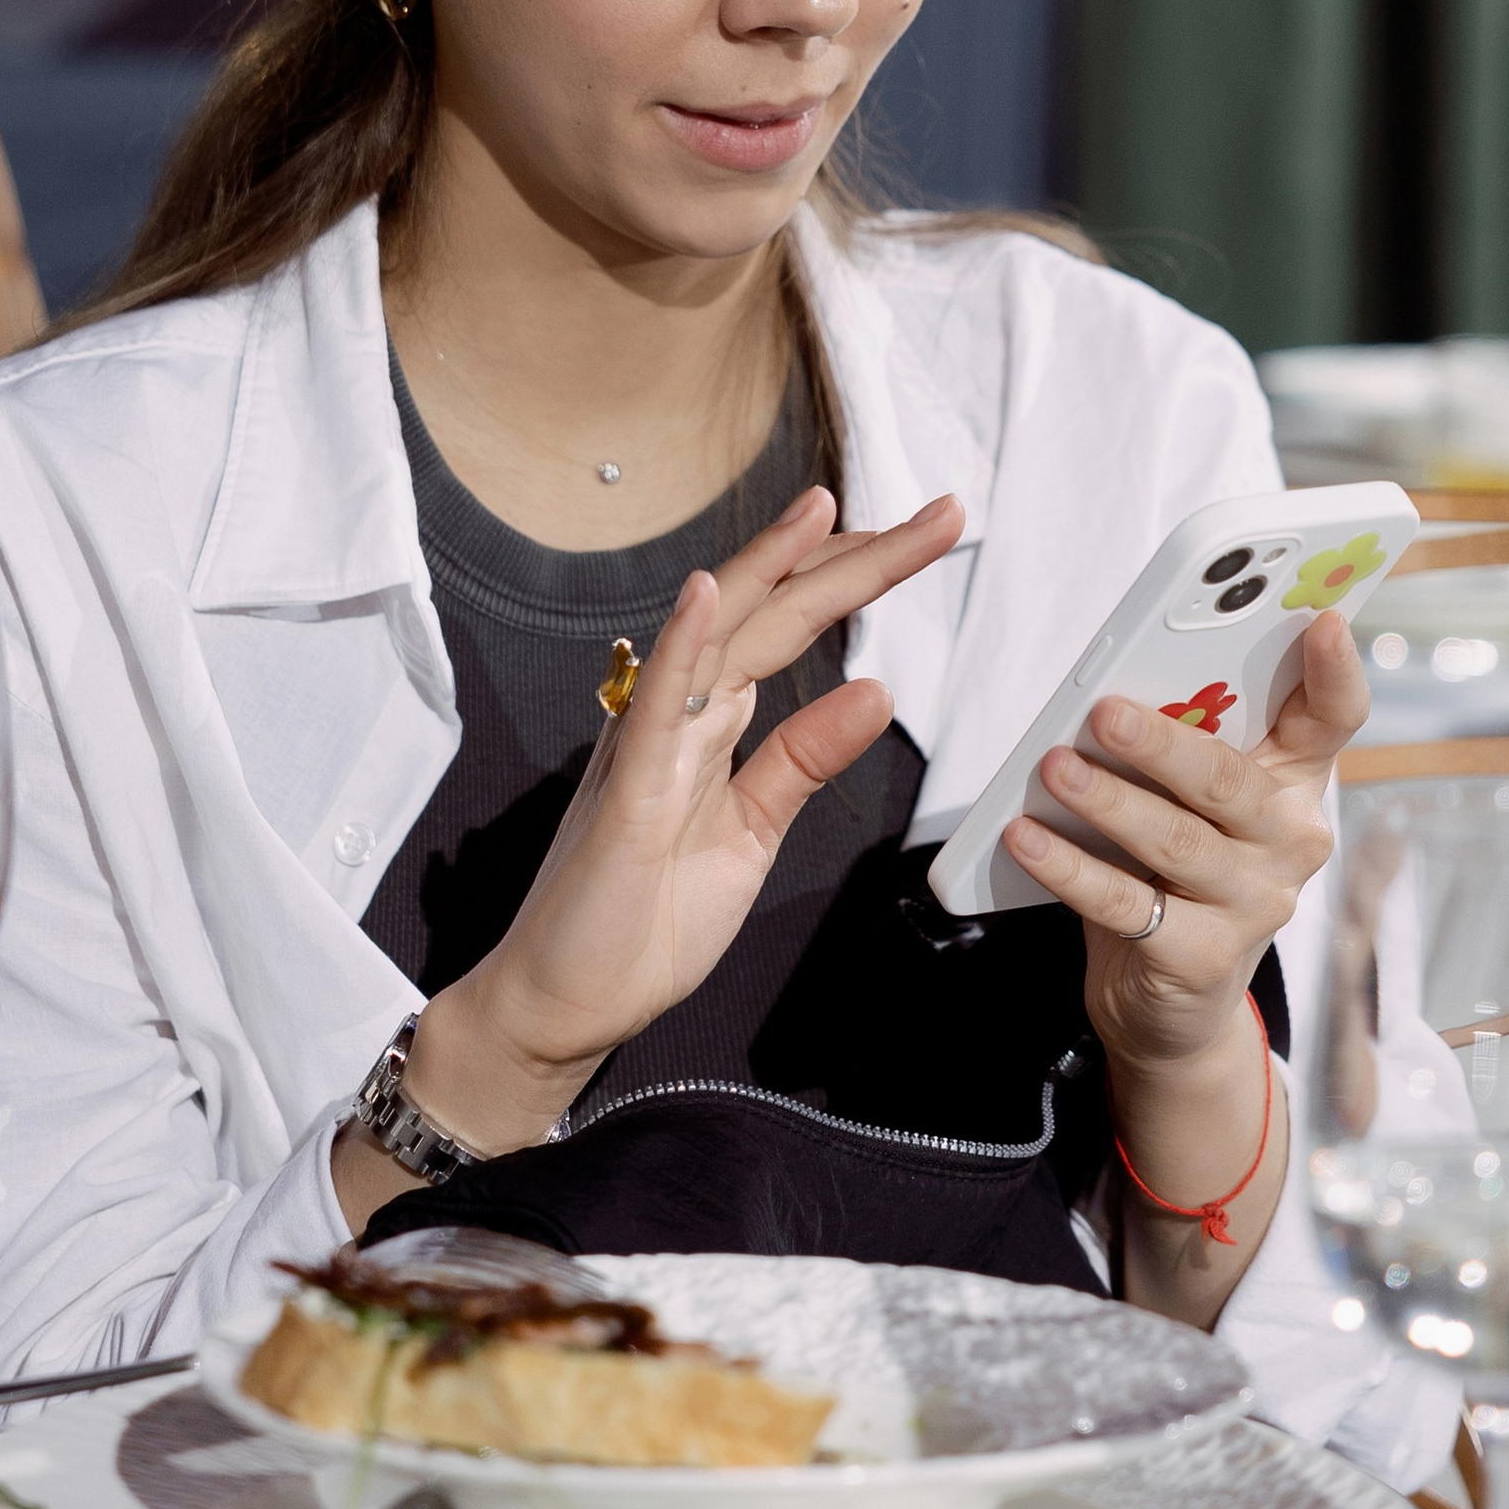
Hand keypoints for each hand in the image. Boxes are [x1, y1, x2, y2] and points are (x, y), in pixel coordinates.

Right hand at [390, 484, 964, 1163]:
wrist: (568, 998)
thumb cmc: (644, 919)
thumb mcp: (754, 832)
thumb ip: (805, 758)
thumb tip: (876, 688)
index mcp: (710, 721)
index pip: (794, 626)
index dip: (858, 575)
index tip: (928, 533)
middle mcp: (679, 714)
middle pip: (773, 612)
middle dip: (855, 557)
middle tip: (940, 513)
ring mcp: (649, 747)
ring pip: (717, 637)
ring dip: (771, 568)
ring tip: (824, 510)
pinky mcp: (626, 794)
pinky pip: (654, 709)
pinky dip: (679, 645)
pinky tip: (707, 593)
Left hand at [999, 608, 1368, 1077]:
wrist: (1173, 1001)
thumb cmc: (1176, 870)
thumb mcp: (1190, 798)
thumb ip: (1184, 740)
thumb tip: (1116, 687)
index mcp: (1293, 780)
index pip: (1333, 716)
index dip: (1338, 670)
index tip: (1325, 620)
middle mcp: (1290, 839)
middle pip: (1231, 780)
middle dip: (1164, 742)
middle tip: (1104, 710)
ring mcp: (1255, 903)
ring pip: (1176, 841)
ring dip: (1108, 802)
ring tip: (1053, 769)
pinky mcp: (1203, 957)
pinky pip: (1127, 905)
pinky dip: (1070, 868)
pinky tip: (1027, 839)